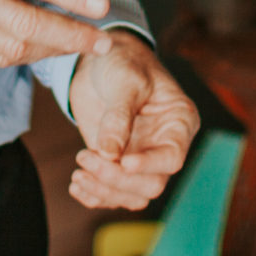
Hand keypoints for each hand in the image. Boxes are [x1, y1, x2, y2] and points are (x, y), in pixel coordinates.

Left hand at [67, 34, 200, 209]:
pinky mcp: (117, 163)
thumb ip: (118, 117)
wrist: (100, 59)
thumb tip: (110, 154)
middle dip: (117, 180)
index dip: (150, 165)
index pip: (172, 158)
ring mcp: (140, 157)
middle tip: (85, 158)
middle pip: (152, 184)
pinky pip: (112, 194)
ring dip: (103, 191)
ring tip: (78, 173)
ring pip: (132, 196)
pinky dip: (94, 195)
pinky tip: (76, 184)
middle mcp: (163, 145)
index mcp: (179, 123)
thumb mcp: (124, 81)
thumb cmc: (123, 61)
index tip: (123, 162)